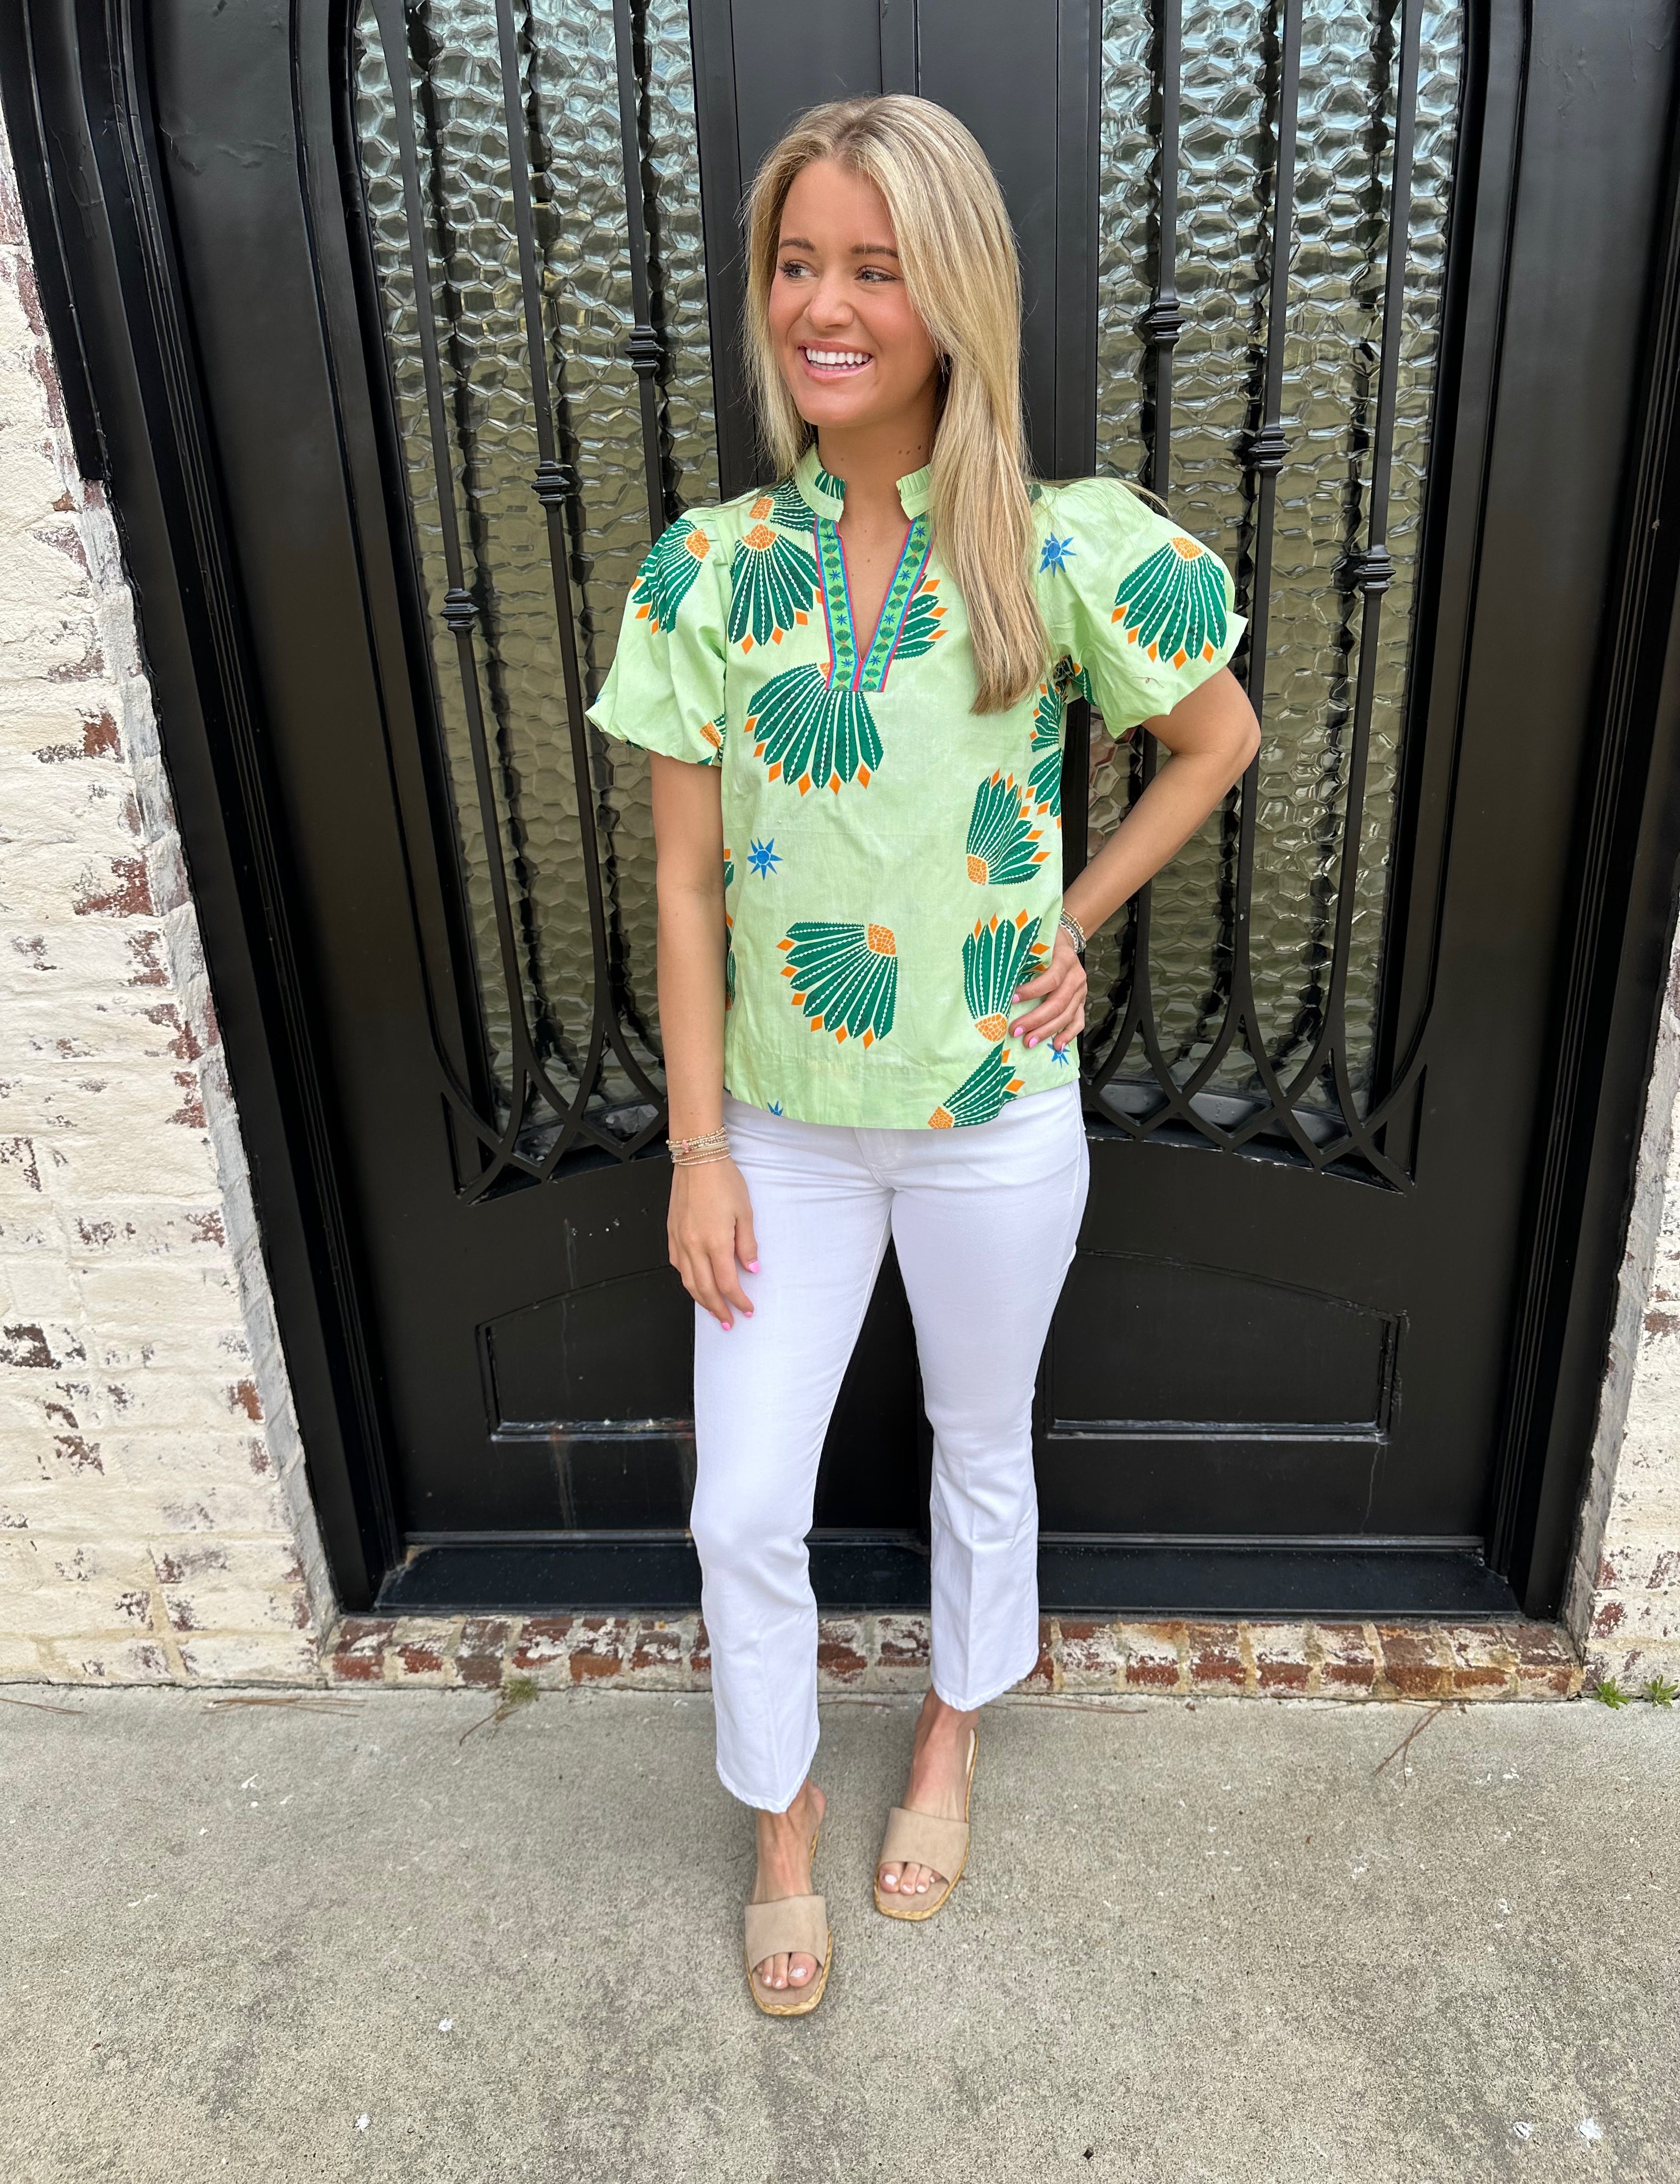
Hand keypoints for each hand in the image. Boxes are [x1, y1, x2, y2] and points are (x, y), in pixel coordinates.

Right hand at [668, 1157, 758, 1329]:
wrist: (697, 1158)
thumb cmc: (723, 1180)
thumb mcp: (745, 1213)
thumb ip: (747, 1244)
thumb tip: (751, 1268)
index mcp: (715, 1242)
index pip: (727, 1284)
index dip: (737, 1301)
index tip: (747, 1309)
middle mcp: (693, 1245)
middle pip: (704, 1289)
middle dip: (718, 1309)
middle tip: (728, 1321)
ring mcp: (679, 1240)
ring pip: (688, 1281)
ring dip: (701, 1300)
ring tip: (713, 1309)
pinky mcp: (672, 1233)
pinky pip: (677, 1265)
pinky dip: (687, 1280)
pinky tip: (695, 1283)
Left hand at [1007, 928, 1086, 1052]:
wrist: (1064, 942)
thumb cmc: (1044, 943)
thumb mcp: (1035, 942)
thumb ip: (1023, 956)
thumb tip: (997, 974)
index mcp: (1065, 959)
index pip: (1050, 979)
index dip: (1031, 991)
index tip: (1011, 1000)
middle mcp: (1076, 976)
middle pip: (1058, 1003)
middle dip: (1035, 1019)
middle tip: (1015, 1030)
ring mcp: (1081, 991)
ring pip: (1067, 1015)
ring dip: (1047, 1031)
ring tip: (1028, 1041)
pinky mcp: (1081, 1001)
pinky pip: (1078, 1021)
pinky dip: (1068, 1034)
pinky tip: (1057, 1046)